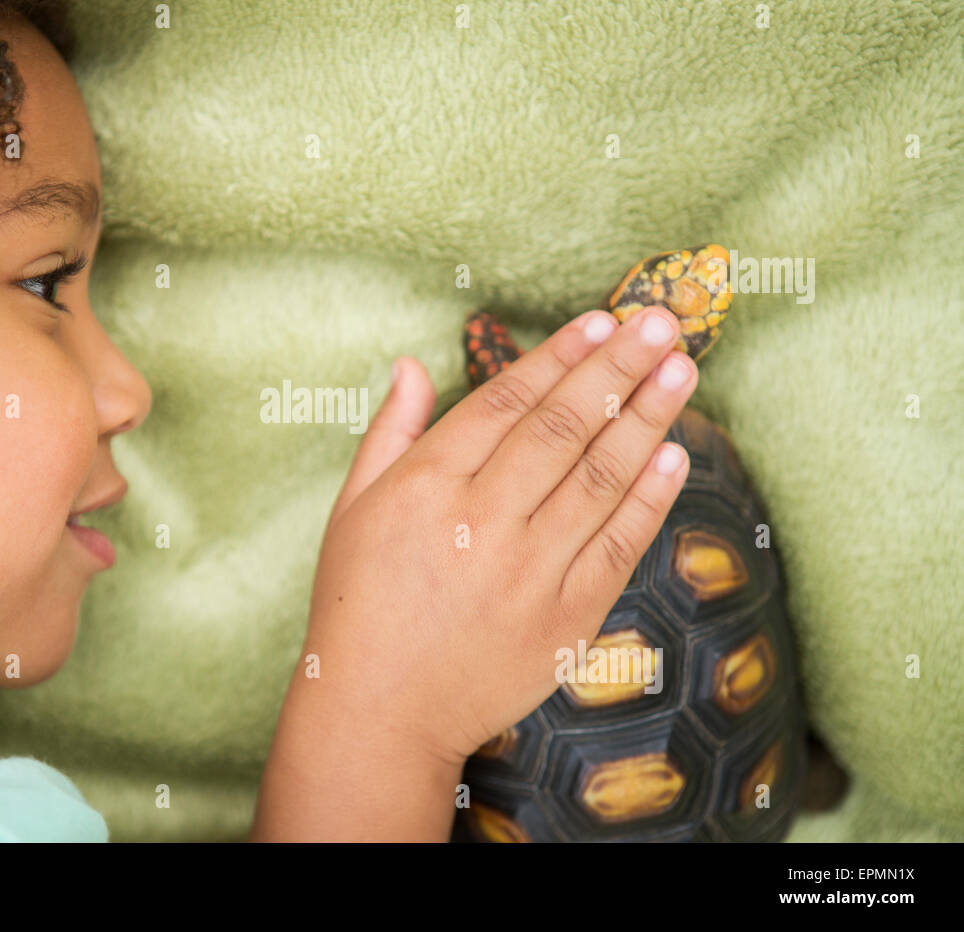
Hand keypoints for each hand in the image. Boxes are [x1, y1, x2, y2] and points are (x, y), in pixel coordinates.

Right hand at [252, 305, 695, 839]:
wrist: (381, 714)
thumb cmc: (358, 604)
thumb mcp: (352, 509)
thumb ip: (391, 432)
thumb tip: (414, 364)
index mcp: (423, 489)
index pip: (504, 404)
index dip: (557, 358)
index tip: (599, 320)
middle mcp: (478, 524)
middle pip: (561, 429)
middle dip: (616, 368)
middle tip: (660, 322)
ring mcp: (527, 574)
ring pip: (599, 479)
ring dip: (646, 418)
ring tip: (681, 369)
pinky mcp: (564, 621)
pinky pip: (618, 547)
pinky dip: (649, 498)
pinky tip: (673, 453)